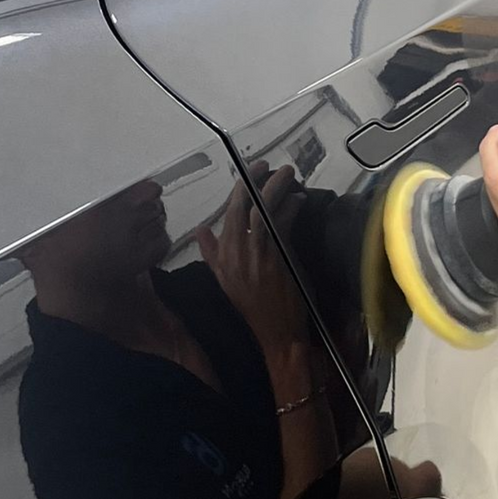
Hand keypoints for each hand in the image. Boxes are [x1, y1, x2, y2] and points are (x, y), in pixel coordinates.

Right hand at [198, 163, 308, 358]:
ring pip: (262, 209)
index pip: (227, 213)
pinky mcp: (277, 257)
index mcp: (221, 257)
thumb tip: (199, 228)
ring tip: (287, 173)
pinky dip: (290, 207)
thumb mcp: (226, 280)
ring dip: (276, 186)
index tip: (251, 174)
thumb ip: (211, 253)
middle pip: (242, 206)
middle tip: (268, 165)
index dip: (239, 190)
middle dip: (255, 179)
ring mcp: (255, 254)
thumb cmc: (255, 307)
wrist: (277, 333)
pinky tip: (298, 200)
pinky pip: (282, 222)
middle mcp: (235, 253)